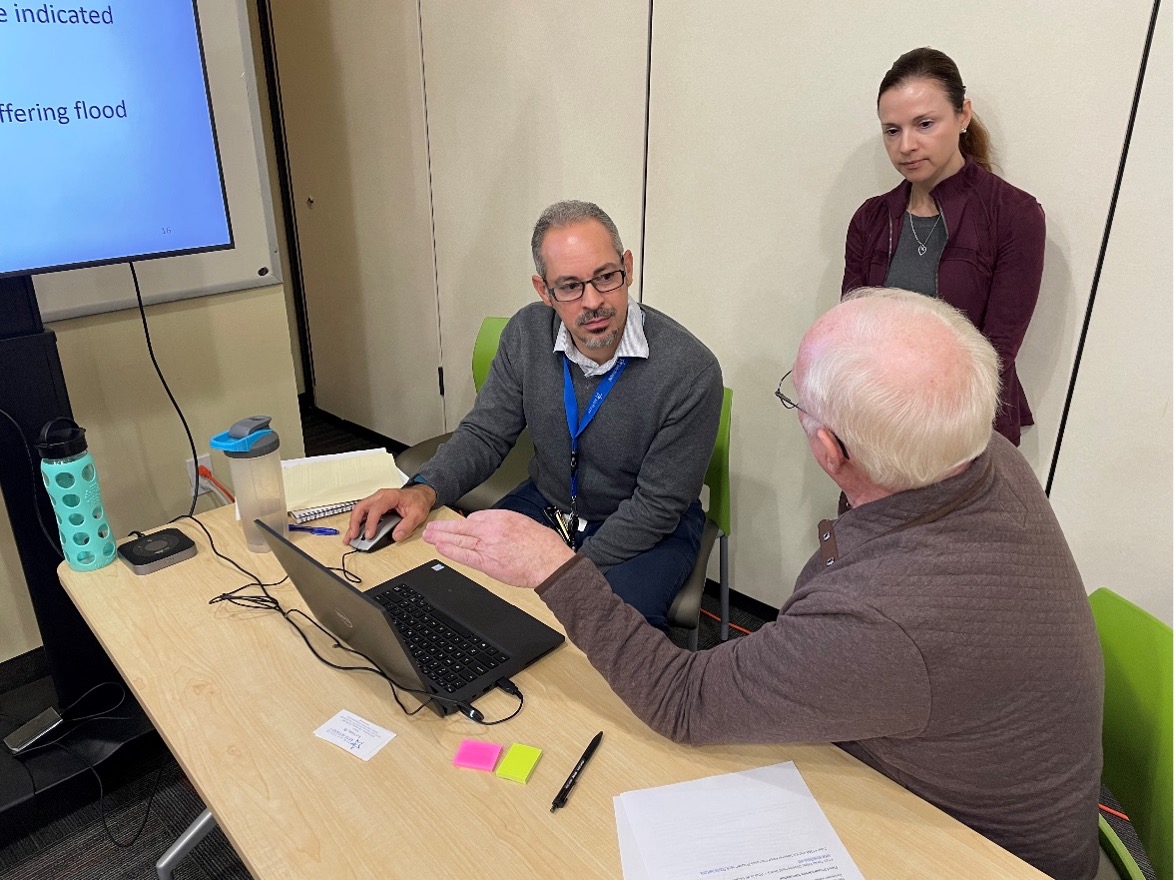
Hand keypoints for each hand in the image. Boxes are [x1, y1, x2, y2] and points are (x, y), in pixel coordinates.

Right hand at [344, 484, 436, 543]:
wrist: (420, 495)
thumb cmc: (418, 501)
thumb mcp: (417, 514)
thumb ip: (407, 525)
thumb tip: (396, 536)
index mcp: (390, 496)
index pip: (376, 509)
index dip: (371, 522)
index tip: (369, 535)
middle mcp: (380, 496)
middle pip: (361, 507)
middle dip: (354, 522)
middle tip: (353, 536)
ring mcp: (376, 500)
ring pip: (359, 510)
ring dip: (353, 524)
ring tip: (349, 537)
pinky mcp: (375, 506)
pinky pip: (363, 513)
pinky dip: (357, 523)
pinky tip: (353, 532)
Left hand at [423, 510, 574, 588]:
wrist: (550, 562)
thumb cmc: (543, 545)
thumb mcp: (523, 523)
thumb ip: (506, 524)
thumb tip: (496, 528)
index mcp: (501, 517)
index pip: (476, 518)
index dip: (466, 524)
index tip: (460, 527)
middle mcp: (491, 529)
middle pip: (462, 526)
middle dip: (444, 527)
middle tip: (431, 527)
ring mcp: (488, 546)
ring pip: (459, 539)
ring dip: (441, 538)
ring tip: (429, 537)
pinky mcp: (488, 563)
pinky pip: (464, 556)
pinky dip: (451, 551)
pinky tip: (440, 548)